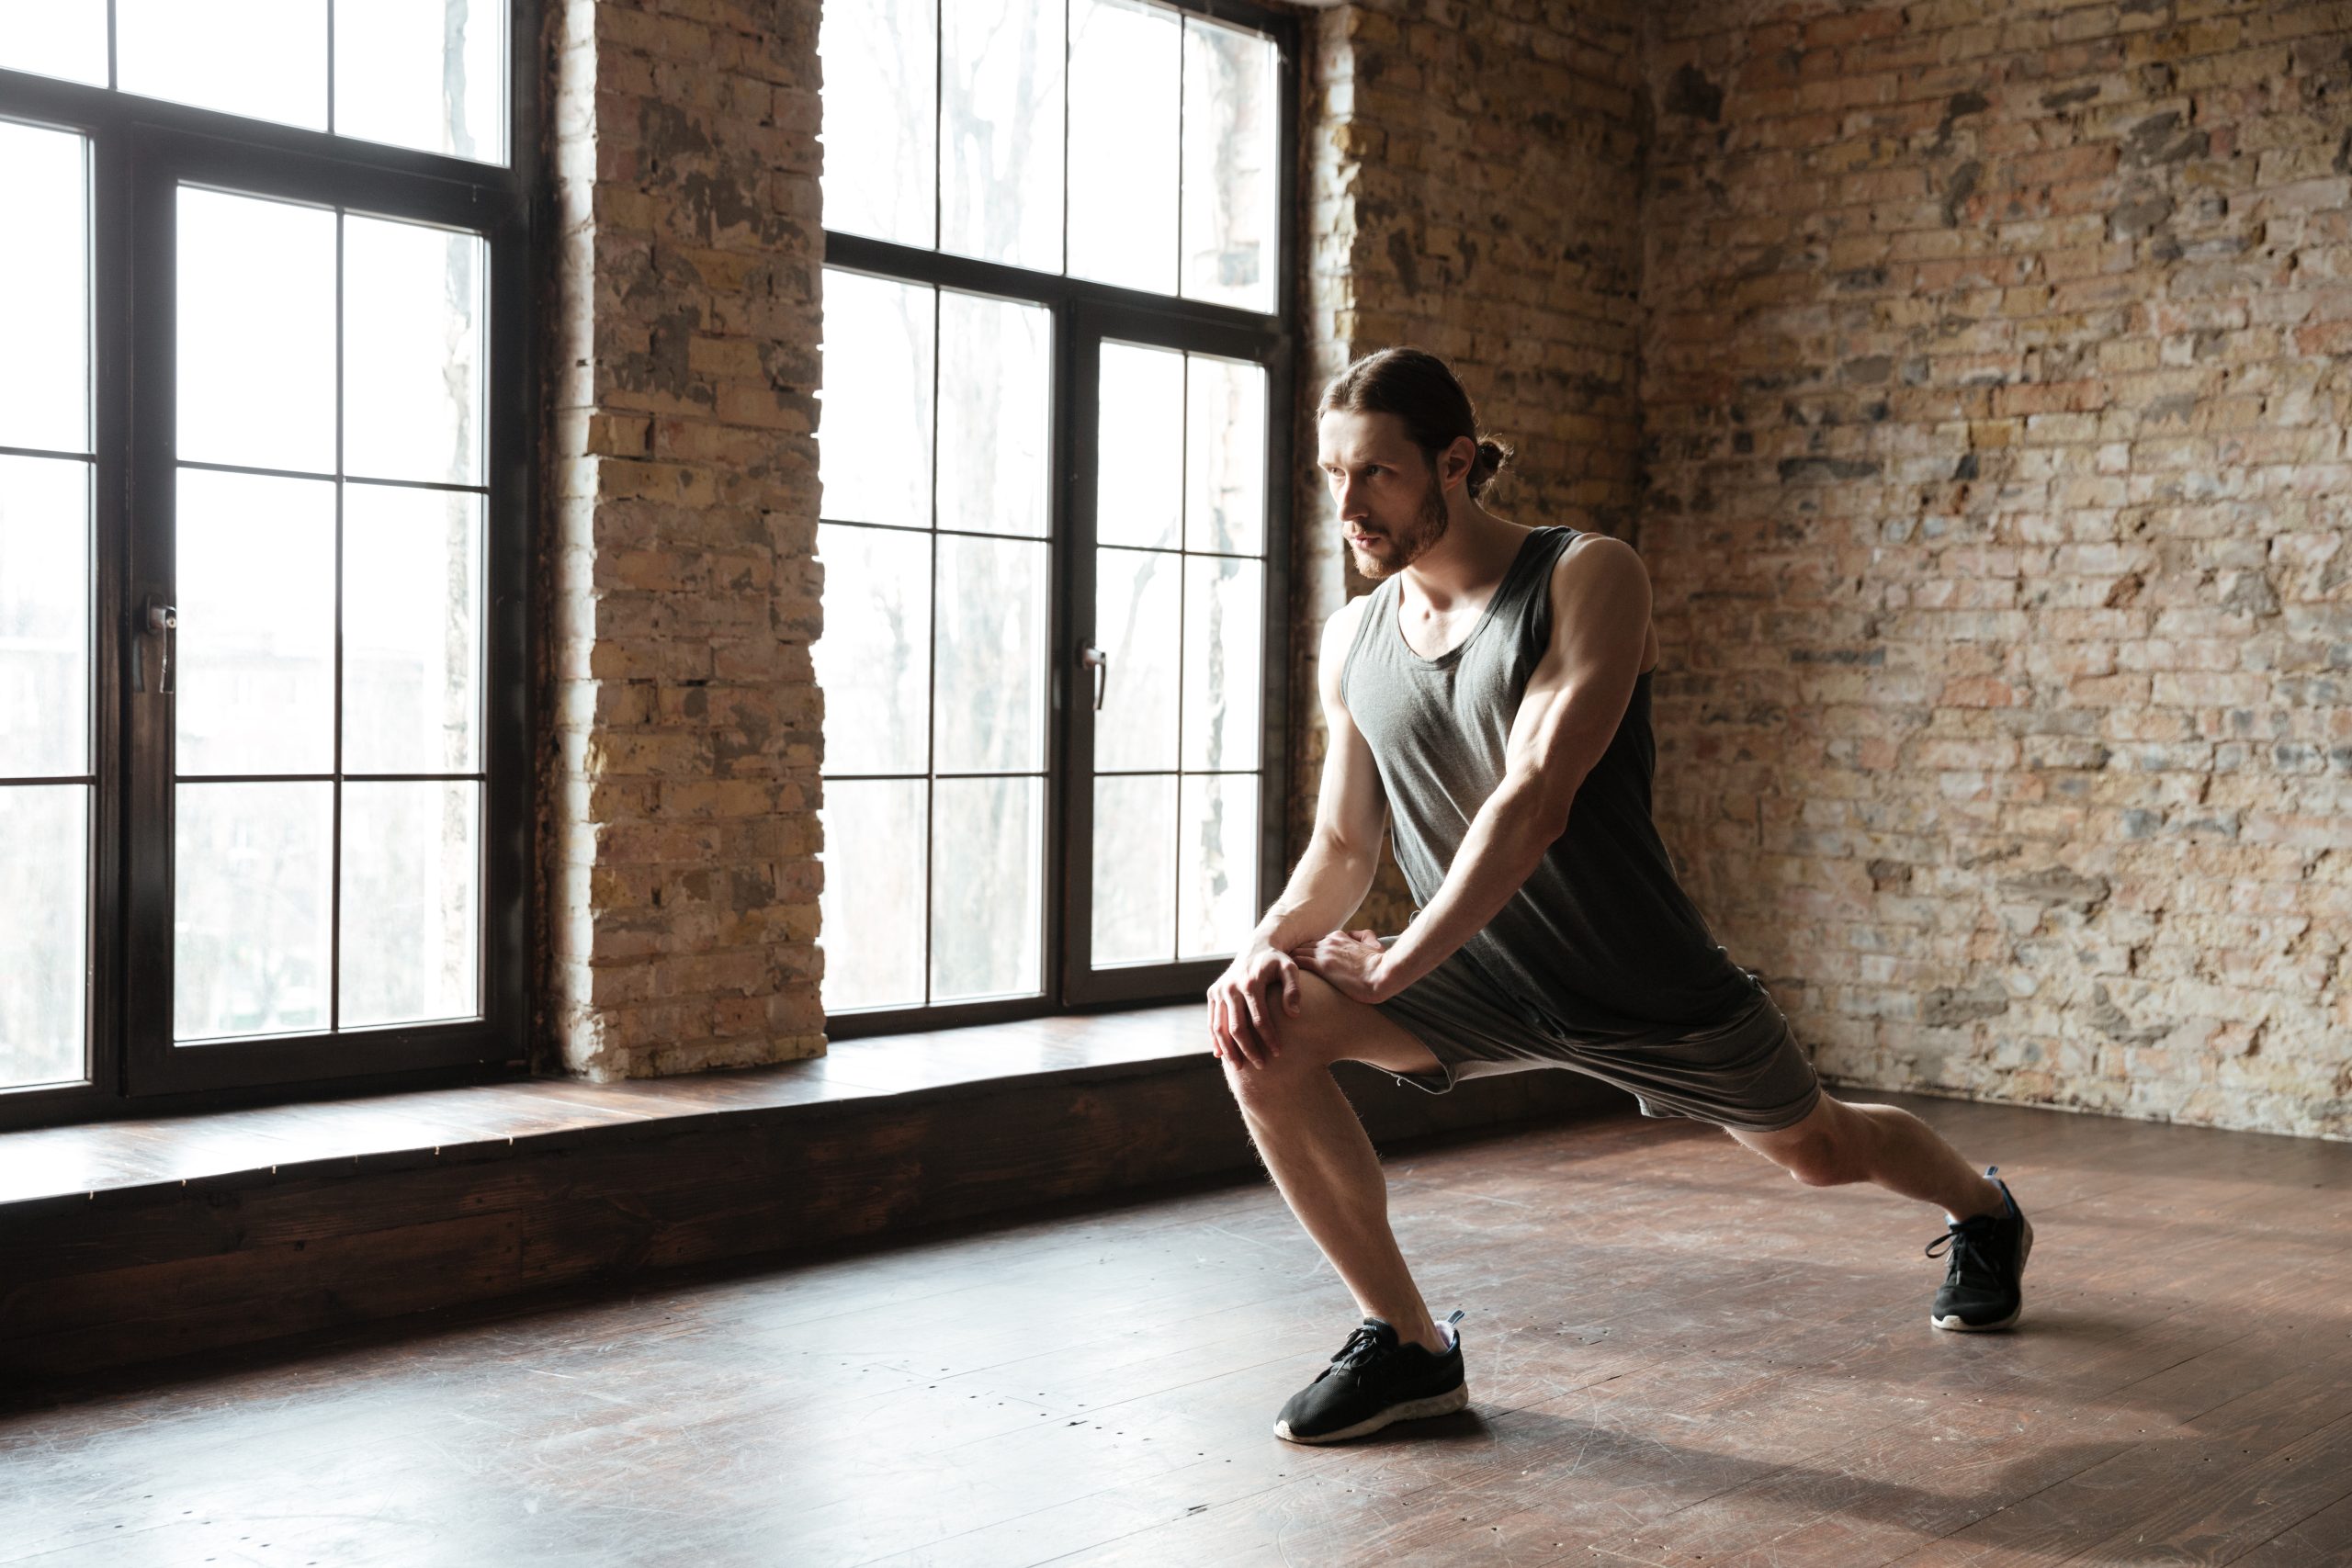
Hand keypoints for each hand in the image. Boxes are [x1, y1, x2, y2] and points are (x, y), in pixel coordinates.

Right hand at [1205, 941, 1301, 1069]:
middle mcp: (1231, 987)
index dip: (1268, 1038)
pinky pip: (1212, 1021)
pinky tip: (1223, 1056)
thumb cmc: (1277, 962)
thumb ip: (1293, 990)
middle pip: (1237, 1027)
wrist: (1256, 947)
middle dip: (1248, 1049)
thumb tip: (1293, 1015)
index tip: (1278, 1053)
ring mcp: (1219, 990)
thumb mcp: (1290, 969)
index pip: (1259, 1018)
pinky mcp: (1212, 993)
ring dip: (1229, 1050)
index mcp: (1250, 982)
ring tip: (1240, 1068)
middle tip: (1261, 1066)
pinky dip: (1216, 1039)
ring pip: (1220, 1027)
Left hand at [1289, 927, 1390, 1004]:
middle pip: (1304, 946)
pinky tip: (1280, 975)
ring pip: (1297, 952)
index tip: (1300, 959)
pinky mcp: (1322, 965)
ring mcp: (1325, 952)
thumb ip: (1365, 938)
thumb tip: (1359, 938)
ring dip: (1287, 960)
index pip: (1317, 942)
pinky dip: (1288, 967)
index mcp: (1340, 937)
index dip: (1308, 951)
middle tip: (1279, 964)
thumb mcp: (1374, 946)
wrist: (1382, 975)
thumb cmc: (1380, 966)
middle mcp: (1330, 941)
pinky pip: (1297, 962)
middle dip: (1293, 954)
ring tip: (1275, 969)